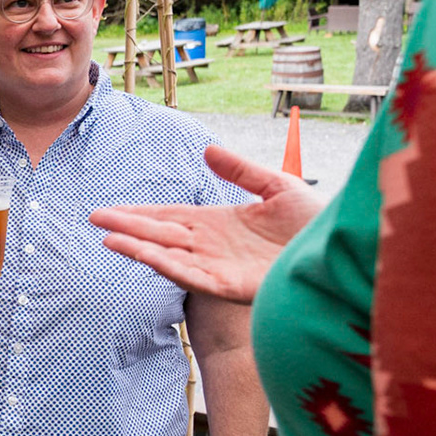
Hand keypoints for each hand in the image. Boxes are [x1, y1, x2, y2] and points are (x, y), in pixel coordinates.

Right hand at [88, 145, 323, 302]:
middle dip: (127, 227)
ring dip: (137, 247)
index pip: (170, 218)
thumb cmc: (316, 223)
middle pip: (160, 235)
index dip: (140, 214)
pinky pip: (190, 275)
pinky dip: (164, 265)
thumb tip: (208, 150)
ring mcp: (219, 267)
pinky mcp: (230, 286)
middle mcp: (213, 247)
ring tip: (107, 238)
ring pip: (169, 256)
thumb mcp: (278, 186)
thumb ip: (241, 170)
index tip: (110, 211)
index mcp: (219, 224)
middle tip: (93, 218)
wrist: (342, 249)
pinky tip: (141, 254)